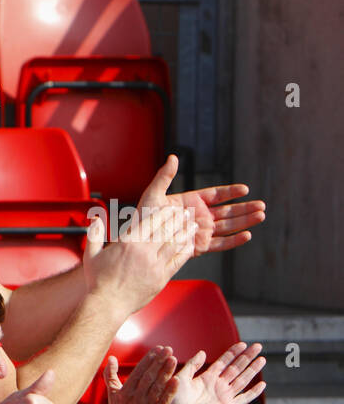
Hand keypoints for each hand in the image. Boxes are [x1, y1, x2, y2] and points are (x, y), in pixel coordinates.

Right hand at [83, 165, 198, 314]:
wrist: (107, 305)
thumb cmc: (98, 282)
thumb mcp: (91, 255)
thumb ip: (94, 235)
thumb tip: (95, 220)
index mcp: (128, 243)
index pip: (151, 221)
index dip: (164, 213)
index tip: (171, 208)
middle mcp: (144, 252)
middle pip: (167, 229)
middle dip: (179, 219)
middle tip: (186, 212)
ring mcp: (155, 265)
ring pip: (175, 243)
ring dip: (186, 232)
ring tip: (193, 225)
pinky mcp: (161, 278)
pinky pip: (178, 260)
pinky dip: (186, 250)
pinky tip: (190, 244)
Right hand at [101, 346, 179, 403]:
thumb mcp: (112, 394)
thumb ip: (110, 375)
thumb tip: (111, 358)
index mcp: (125, 391)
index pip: (139, 371)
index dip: (149, 359)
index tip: (159, 348)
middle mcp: (135, 397)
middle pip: (149, 376)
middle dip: (159, 361)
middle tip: (169, 349)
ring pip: (157, 386)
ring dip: (166, 372)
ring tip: (174, 359)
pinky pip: (163, 401)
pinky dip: (170, 391)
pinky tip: (177, 380)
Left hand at [141, 155, 266, 255]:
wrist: (141, 242)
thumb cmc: (144, 218)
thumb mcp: (153, 195)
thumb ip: (164, 176)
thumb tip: (173, 157)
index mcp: (191, 202)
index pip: (216, 195)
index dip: (231, 192)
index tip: (245, 189)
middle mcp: (199, 216)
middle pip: (227, 211)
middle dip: (245, 208)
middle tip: (262, 205)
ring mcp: (201, 231)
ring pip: (228, 226)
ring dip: (245, 221)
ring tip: (261, 215)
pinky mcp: (200, 246)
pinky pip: (220, 244)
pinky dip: (234, 240)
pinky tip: (247, 235)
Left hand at [160, 341, 266, 403]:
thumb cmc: (174, 400)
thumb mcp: (181, 378)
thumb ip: (192, 365)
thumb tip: (203, 352)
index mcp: (206, 378)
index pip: (223, 362)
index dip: (233, 353)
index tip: (242, 344)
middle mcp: (217, 386)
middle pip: (236, 368)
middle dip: (246, 357)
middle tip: (258, 346)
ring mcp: (224, 396)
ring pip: (242, 380)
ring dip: (253, 370)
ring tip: (262, 359)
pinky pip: (243, 399)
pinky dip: (253, 393)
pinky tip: (262, 385)